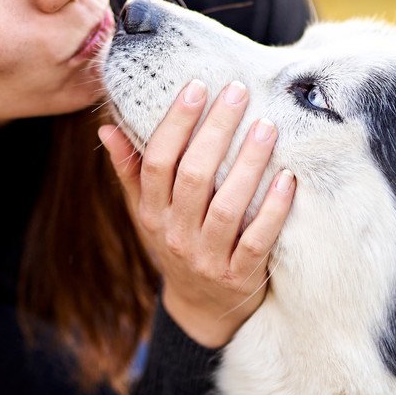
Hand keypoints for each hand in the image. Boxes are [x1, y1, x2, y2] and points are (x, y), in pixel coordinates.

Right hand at [98, 80, 296, 347]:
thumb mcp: (147, 210)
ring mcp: (207, 258)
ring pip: (227, 206)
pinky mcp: (240, 276)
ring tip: (267, 126)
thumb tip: (107, 126)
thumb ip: (131, 169)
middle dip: (217, 130)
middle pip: (194, 176)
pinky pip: (257, 240)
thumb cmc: (177, 241)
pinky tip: (288, 178)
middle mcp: (175, 234)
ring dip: (248, 164)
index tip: (197, 87)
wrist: (203, 307)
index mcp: (152, 212)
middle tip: (239, 92)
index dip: (176, 123)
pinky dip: (273, 209)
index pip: (159, 161)